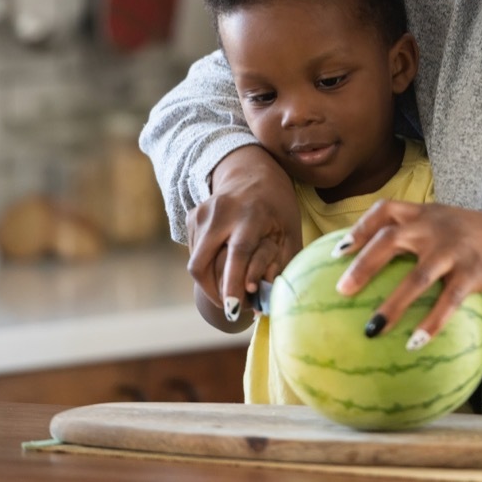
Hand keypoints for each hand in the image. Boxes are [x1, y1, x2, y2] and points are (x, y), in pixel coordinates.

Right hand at [186, 145, 301, 321]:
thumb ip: (281, 264)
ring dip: (211, 282)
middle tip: (232, 308)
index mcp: (252, 214)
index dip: (232, 283)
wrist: (253, 172)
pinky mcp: (191, 217)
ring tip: (232, 287)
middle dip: (213, 293)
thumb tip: (265, 300)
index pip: (238, 253)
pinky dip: (207, 267)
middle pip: (202, 264)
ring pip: (195, 263)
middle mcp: (221, 212)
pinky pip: (195, 254)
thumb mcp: (290, 231)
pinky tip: (224, 263)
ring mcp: (202, 213)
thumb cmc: (278, 208)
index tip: (232, 309)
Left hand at [332, 201, 481, 347]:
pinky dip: (431, 323)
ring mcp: (454, 249)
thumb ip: (419, 232)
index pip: (385, 210)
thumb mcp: (447, 222)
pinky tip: (415, 343)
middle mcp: (435, 227)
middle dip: (363, 265)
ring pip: (417, 277)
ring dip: (392, 306)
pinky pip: (448, 302)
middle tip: (342, 290)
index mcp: (425, 213)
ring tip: (371, 331)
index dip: (359, 228)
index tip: (338, 251)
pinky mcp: (474, 272)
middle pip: (391, 240)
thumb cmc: (478, 236)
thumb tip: (379, 263)